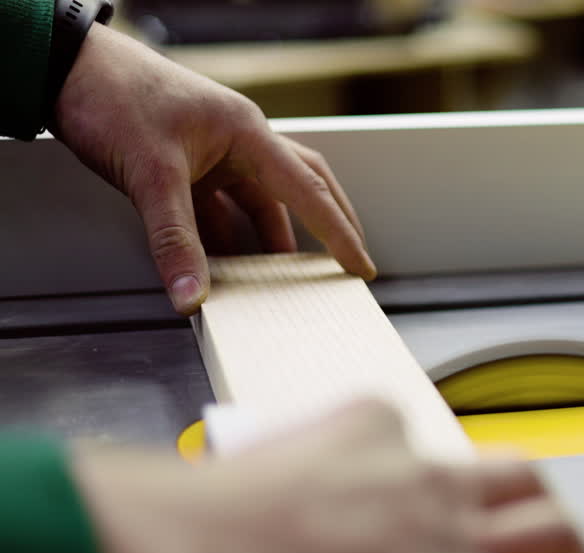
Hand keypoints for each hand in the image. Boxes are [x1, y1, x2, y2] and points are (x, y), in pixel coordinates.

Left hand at [52, 25, 375, 314]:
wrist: (65, 69)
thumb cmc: (112, 96)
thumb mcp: (150, 174)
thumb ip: (174, 240)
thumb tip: (191, 295)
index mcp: (248, 133)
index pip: (308, 191)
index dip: (338, 233)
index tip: (361, 265)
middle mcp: (239, 140)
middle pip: (303, 186)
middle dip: (329, 224)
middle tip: (348, 259)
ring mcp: (214, 151)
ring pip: (260, 200)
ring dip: (271, 238)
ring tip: (283, 279)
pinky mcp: (188, 162)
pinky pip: (221, 206)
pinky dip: (228, 236)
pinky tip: (225, 264)